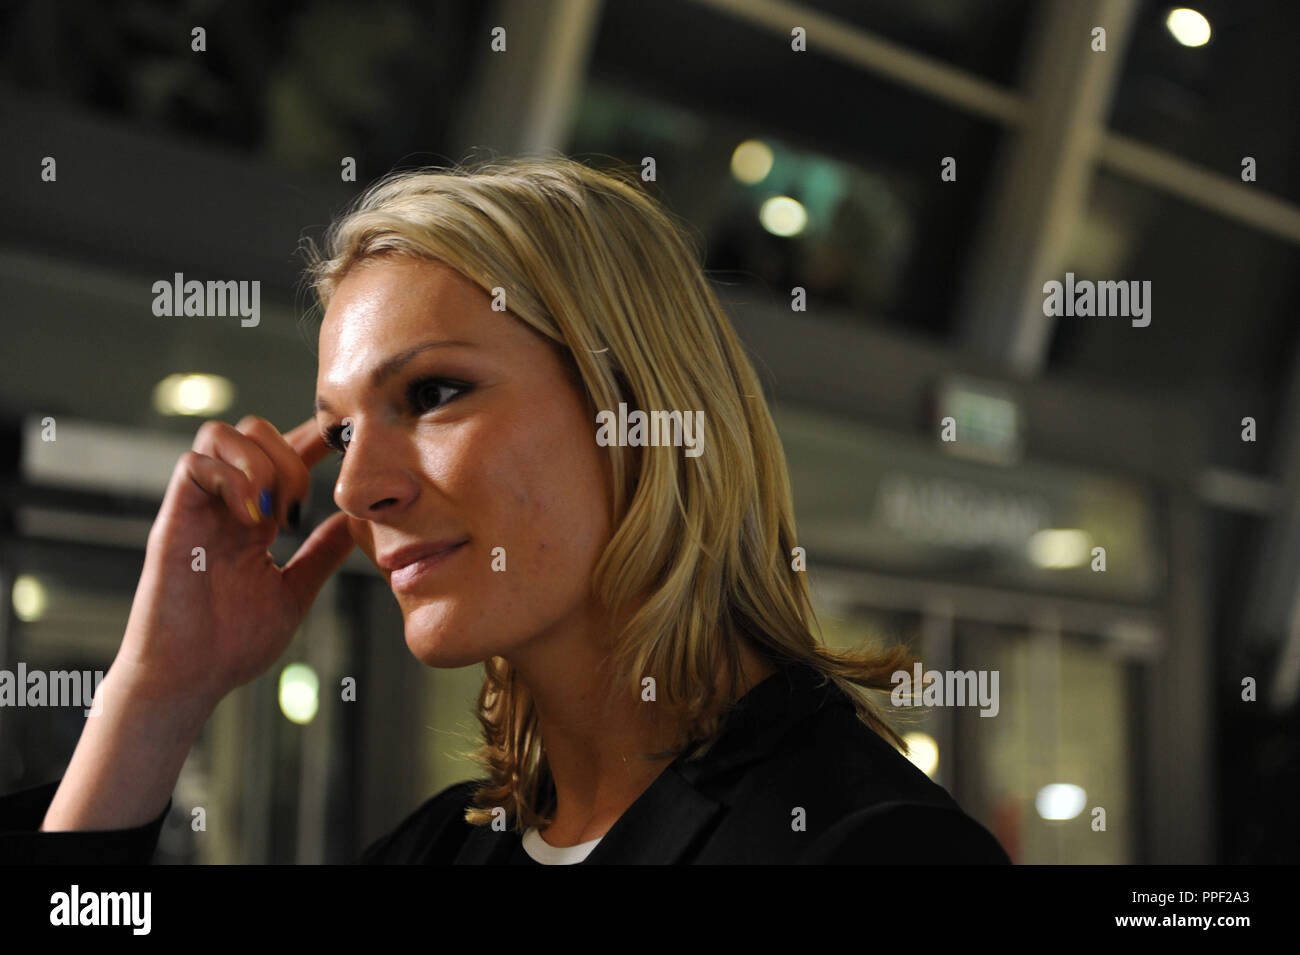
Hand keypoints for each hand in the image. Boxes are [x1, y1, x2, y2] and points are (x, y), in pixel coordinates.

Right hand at [115, 415, 354, 705]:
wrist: (185, 680)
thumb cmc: (229, 645)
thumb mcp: (294, 592)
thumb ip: (321, 554)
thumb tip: (355, 521)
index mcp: (253, 519)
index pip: (279, 457)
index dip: (311, 442)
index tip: (344, 443)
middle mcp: (224, 506)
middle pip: (251, 430)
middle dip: (288, 453)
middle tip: (300, 507)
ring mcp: (197, 510)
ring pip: (219, 434)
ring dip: (259, 462)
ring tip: (275, 511)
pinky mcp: (173, 522)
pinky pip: (193, 466)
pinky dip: (231, 479)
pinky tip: (254, 519)